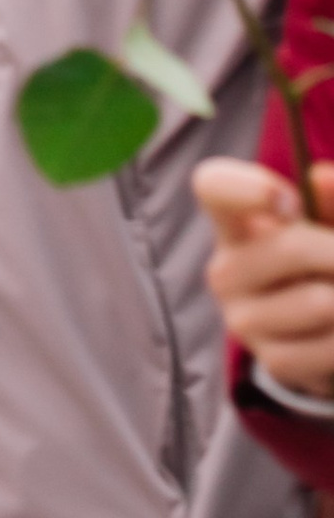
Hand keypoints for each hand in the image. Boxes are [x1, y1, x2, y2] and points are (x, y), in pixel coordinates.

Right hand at [198, 156, 333, 393]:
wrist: (325, 328)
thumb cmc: (322, 257)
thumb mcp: (325, 220)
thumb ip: (330, 197)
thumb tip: (320, 177)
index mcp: (233, 220)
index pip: (213, 187)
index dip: (249, 188)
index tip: (293, 202)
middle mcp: (226, 269)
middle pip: (291, 248)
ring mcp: (243, 318)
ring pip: (321, 302)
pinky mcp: (272, 359)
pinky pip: (329, 347)